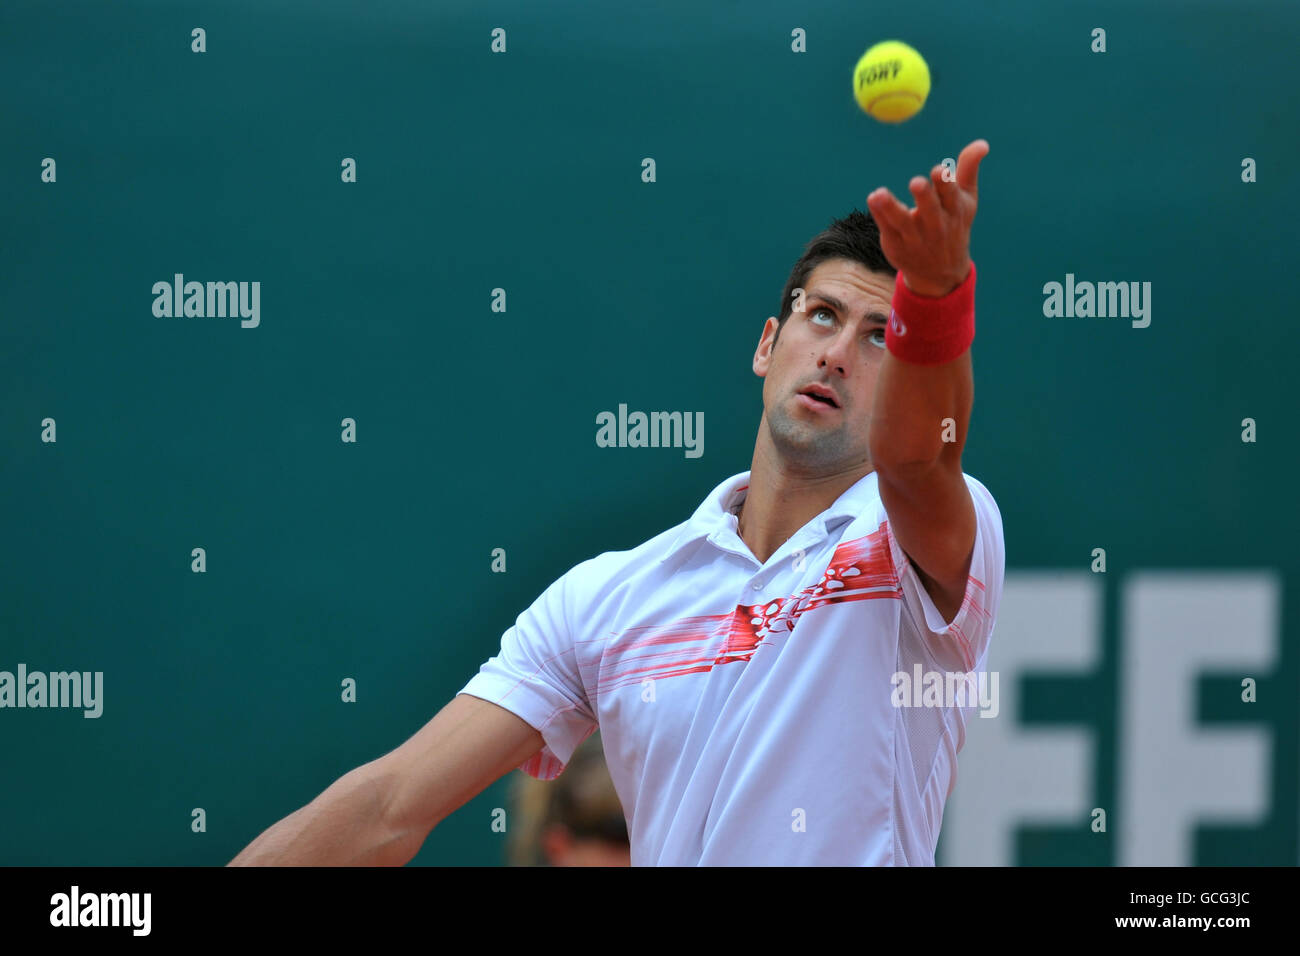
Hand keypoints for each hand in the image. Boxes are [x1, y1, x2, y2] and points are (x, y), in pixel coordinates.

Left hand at [866, 139, 988, 297]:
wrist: (940, 273)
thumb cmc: (954, 225)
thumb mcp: (966, 200)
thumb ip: (968, 169)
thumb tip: (982, 143)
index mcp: (954, 211)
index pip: (951, 196)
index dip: (945, 184)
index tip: (939, 170)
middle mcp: (935, 226)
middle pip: (929, 210)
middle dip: (924, 197)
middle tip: (917, 182)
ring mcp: (914, 238)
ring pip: (901, 222)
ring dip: (890, 208)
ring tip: (879, 194)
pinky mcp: (895, 245)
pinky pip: (885, 228)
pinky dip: (879, 214)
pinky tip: (873, 199)